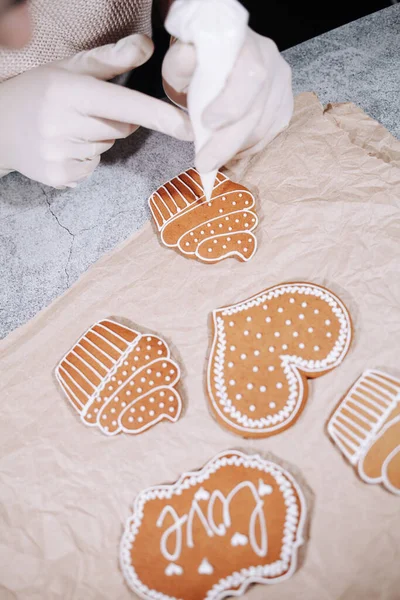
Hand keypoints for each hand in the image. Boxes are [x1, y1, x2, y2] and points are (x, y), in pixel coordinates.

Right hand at [0, 34, 192, 186]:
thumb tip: (147, 46)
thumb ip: (110, 60)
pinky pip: (92, 168)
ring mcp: (59, 153)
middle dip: (111, 119)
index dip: (158, 116)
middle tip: (80, 111)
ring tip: (66, 128)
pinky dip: (84, 159)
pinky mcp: (58, 176)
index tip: (187, 129)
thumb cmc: (39, 93)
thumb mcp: (69, 69)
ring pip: (106, 148)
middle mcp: (62, 123)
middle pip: (121, 128)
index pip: (124, 104)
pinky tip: (62, 147)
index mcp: (68, 91)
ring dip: (96, 139)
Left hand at [162, 29, 292, 170]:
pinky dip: (247, 149)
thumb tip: (187, 58)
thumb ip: (181, 63)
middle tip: (204, 163)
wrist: (217, 63)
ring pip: (264, 128)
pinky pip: (269, 136)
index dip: (232, 104)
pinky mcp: (284, 105)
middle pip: (257, 110)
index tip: (207, 123)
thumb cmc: (198, 65)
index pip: (251, 75)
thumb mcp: (181, 61)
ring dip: (236, 149)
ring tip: (211, 158)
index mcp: (245, 44)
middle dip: (228, 142)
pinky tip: (229, 153)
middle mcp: (271, 61)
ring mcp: (282, 85)